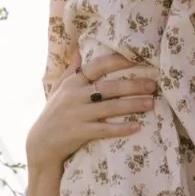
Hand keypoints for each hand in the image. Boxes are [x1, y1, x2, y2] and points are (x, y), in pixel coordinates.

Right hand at [25, 49, 156, 195]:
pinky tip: (137, 126)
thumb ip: (71, 71)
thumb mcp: (58, 90)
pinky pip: (104, 130)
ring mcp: (77, 115)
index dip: (117, 61)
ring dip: (133, 105)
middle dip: (133, 85)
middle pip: (109, 87)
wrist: (40, 144)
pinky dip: (121, 128)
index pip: (97, 66)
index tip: (137, 58)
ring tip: (151, 103)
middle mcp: (74, 96)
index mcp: (72, 83)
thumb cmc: (53, 114)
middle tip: (153, 85)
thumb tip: (79, 51)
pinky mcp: (79, 133)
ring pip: (110, 107)